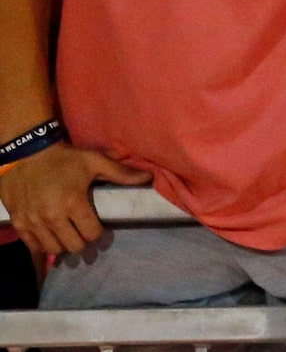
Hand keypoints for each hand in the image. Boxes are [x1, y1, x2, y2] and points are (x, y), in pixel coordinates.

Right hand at [0, 142, 149, 257]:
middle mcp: (52, 217)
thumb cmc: (64, 158)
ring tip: (68, 235)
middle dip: (82, 241)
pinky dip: (43, 245)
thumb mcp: (94, 161)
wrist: (26, 154)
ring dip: (64, 245)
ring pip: (54, 249)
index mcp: (73, 203)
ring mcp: (33, 222)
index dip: (98, 233)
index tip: (98, 228)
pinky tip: (50, 236)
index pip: (91, 233)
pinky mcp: (19, 224)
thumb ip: (121, 173)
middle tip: (84, 233)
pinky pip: (33, 246)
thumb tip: (149, 177)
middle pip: (74, 246)